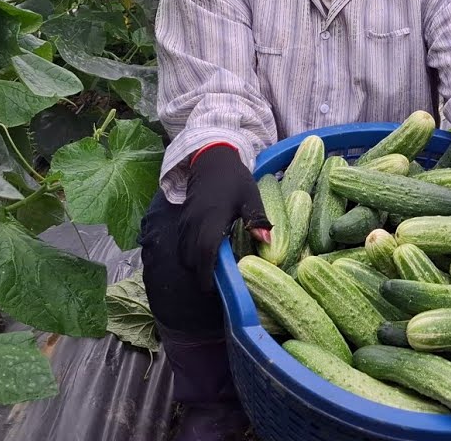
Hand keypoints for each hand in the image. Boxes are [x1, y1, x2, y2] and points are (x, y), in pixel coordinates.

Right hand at [179, 145, 270, 290]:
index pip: (205, 253)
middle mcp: (194, 224)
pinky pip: (182, 246)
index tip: (215, 289)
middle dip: (202, 274)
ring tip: (216, 268)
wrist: (211, 160)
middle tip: (221, 280)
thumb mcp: (250, 197)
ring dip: (197, 265)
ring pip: (184, 255)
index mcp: (211, 220)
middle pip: (191, 260)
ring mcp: (185, 224)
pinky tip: (209, 252)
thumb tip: (267, 242)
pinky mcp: (182, 222)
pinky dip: (192, 255)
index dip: (208, 274)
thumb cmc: (234, 179)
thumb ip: (257, 220)